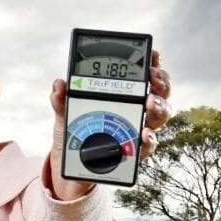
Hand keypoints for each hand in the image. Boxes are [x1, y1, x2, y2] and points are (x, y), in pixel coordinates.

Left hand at [48, 49, 171, 199]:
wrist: (70, 164)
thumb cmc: (74, 132)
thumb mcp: (65, 113)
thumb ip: (61, 98)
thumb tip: (59, 84)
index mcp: (122, 96)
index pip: (144, 76)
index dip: (153, 64)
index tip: (153, 56)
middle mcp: (135, 111)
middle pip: (159, 94)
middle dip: (161, 83)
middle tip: (153, 80)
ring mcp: (137, 131)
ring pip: (160, 117)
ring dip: (160, 107)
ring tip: (150, 103)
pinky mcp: (135, 152)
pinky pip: (149, 145)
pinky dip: (149, 139)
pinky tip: (144, 134)